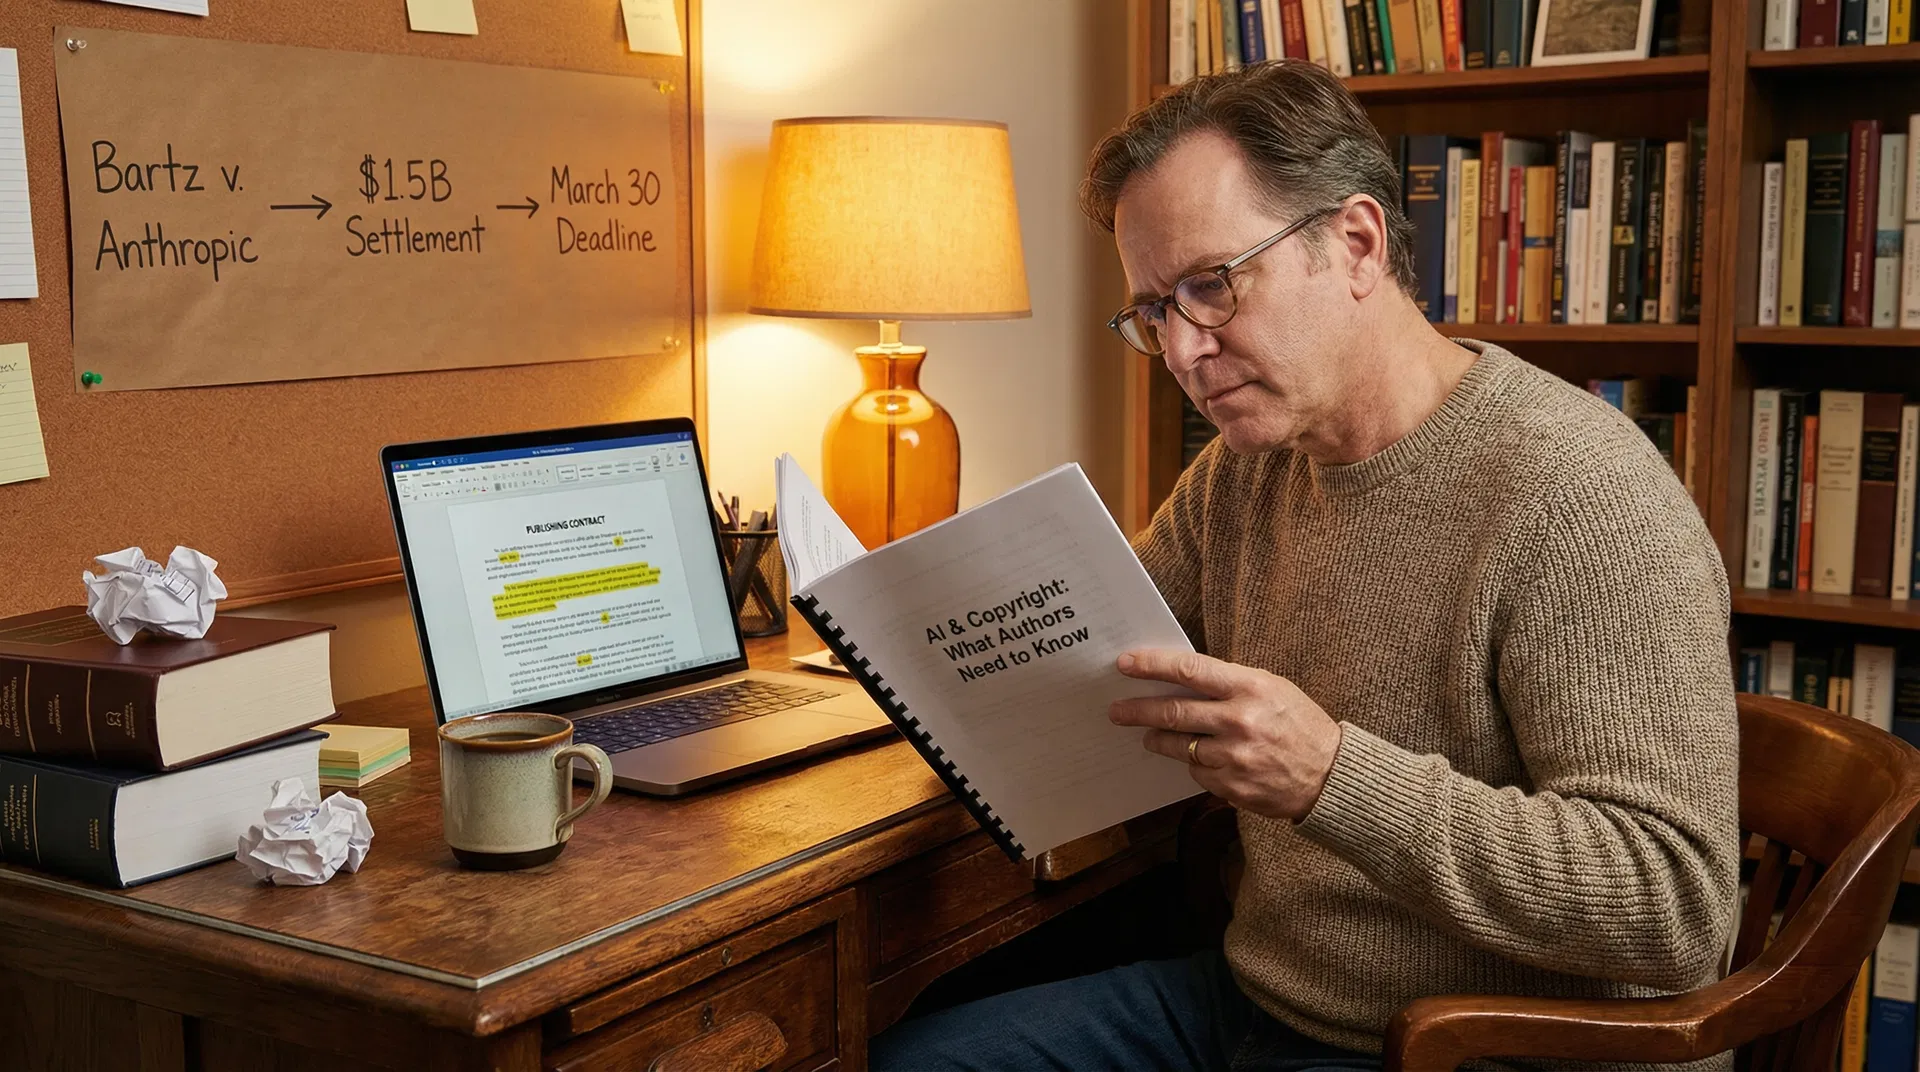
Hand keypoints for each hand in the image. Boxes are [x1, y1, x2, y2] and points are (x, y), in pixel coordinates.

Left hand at [1108, 649, 1342, 821]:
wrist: (1331, 775)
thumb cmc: (1299, 724)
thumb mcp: (1272, 689)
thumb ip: (1229, 684)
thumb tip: (1179, 679)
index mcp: (1250, 688)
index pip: (1189, 671)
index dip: (1152, 665)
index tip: (1125, 663)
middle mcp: (1240, 721)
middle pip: (1173, 712)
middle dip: (1138, 710)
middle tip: (1116, 710)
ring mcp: (1235, 757)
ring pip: (1179, 747)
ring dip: (1159, 740)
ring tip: (1150, 735)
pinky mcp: (1232, 787)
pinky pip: (1197, 772)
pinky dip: (1195, 764)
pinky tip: (1204, 759)